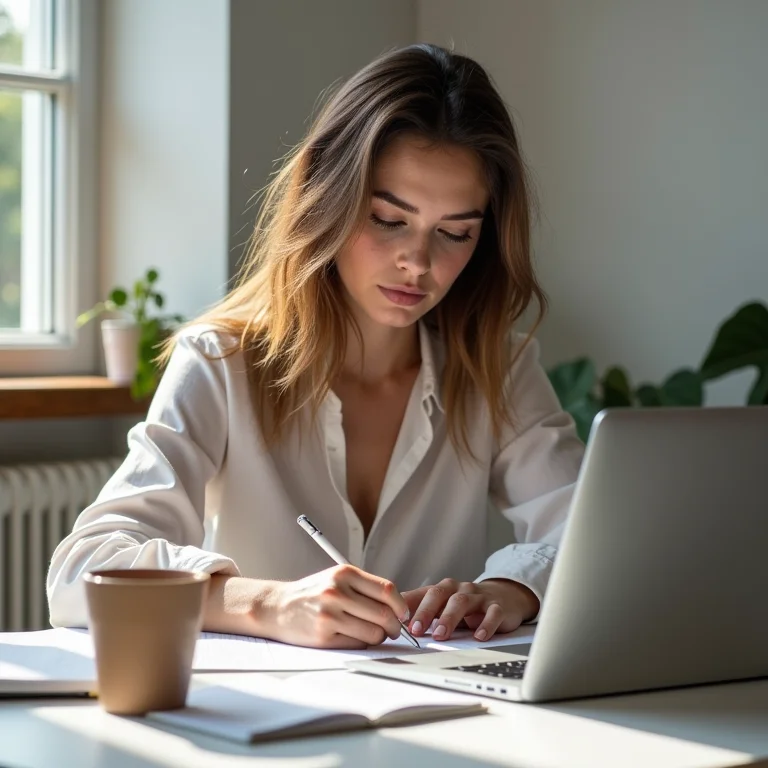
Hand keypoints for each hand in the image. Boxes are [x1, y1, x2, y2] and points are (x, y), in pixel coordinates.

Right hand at [264, 565, 409, 649]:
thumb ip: (365, 587)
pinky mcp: (323, 636)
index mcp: (344, 573)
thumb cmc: (312, 592)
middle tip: (394, 630)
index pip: (387, 590)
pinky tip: (356, 637)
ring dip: (380, 637)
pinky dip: (363, 644)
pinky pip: (357, 644)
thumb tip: (398, 606)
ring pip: (373, 632)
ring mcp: (329, 615)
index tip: (403, 613)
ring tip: (374, 633)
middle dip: (395, 626)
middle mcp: (337, 592)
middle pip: (384, 614)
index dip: (401, 605)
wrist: (277, 606)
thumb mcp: (337, 578)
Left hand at [402, 578, 538, 642]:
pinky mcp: (497, 607)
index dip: (408, 607)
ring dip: (449, 618)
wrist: (504, 595)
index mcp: (443, 590)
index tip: (396, 622)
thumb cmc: (467, 604)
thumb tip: (392, 625)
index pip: (422, 594)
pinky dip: (485, 625)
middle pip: (439, 595)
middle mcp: (458, 590)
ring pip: (462, 603)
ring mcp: (478, 597)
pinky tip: (479, 636)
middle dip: (426, 612)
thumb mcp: (444, 605)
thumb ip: (422, 611)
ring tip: (440, 635)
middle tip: (416, 630)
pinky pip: (492, 613)